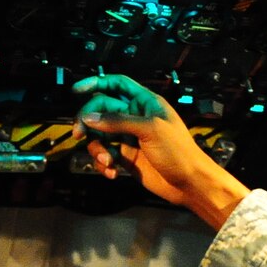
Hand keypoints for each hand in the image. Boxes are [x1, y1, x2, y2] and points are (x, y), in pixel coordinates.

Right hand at [73, 74, 250, 228]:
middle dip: (88, 121)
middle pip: (101, 110)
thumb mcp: (149, 130)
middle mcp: (134, 117)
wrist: (189, 183)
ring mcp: (128, 137)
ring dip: (96, 148)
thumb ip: (118, 121)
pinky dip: (103, 164)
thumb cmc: (177, 151)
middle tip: (79, 133)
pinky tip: (111, 173)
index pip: (117, 85)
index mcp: (144, 103)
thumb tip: (89, 117)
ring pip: (100, 135)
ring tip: (106, 161)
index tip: (77, 90)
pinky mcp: (125, 157)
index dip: (97, 83)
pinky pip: (105, 155)